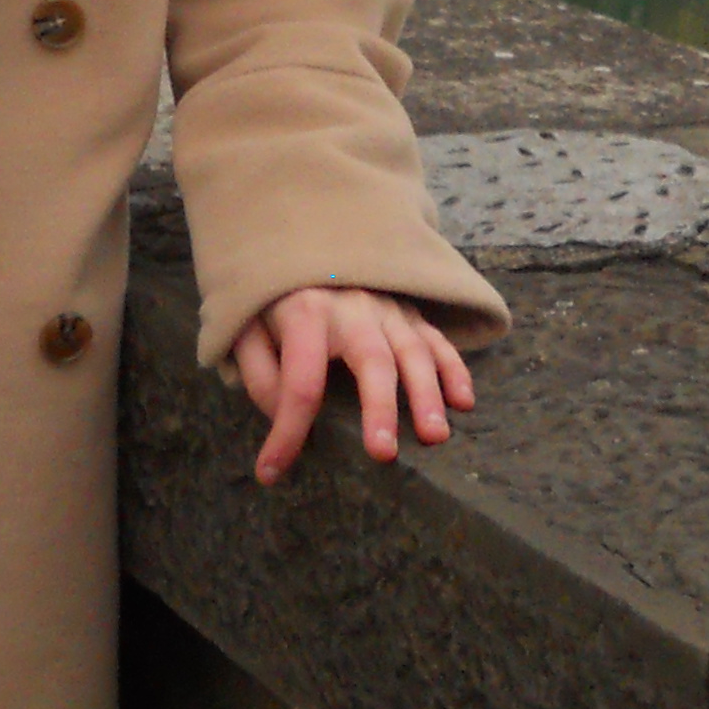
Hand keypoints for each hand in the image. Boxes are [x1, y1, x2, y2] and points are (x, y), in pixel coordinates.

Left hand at [229, 286, 473, 485]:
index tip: (271, 472)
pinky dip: (454, 369)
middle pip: (371, 360)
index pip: (298, 380)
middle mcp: (351, 307)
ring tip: (434, 436)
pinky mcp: (409, 311)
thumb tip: (282, 418)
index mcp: (304, 312)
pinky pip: (437, 339)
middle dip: (379, 408)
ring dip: (426, 394)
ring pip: (413, 350)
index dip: (286, 431)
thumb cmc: (272, 297)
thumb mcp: (245, 327)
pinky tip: (463, 401)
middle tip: (383, 454)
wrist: (301, 236)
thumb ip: (258, 373)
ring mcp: (386, 307)